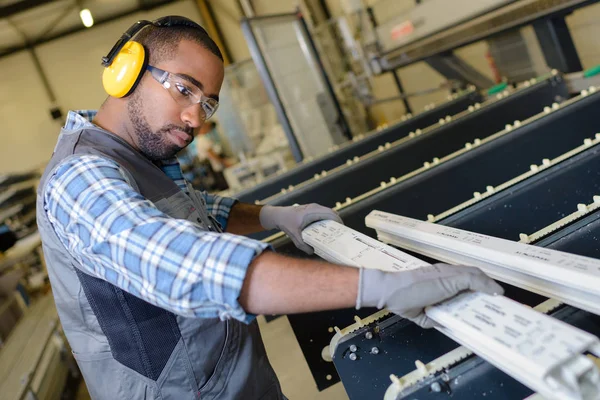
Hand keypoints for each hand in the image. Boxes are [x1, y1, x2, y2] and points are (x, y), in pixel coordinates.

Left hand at [260, 204, 342, 253]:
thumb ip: (303, 245)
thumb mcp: (294, 236)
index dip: (339, 222)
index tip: (343, 231)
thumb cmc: (286, 223)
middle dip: (338, 223)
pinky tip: (328, 229)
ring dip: (334, 221)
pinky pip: (324, 213)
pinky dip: (328, 219)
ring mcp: (314, 207)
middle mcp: (315, 207)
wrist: (278, 215)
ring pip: (329, 212)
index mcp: (312, 212)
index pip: (331, 214)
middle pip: (333, 213)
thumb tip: (313, 252)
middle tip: (341, 234)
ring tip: (336, 233)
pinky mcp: (313, 209)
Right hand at [357, 264, 503, 327]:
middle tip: (497, 300)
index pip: (463, 280)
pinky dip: (487, 286)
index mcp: (439, 280)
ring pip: (476, 275)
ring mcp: (449, 275)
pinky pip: (474, 280)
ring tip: (500, 298)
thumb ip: (435, 317)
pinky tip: (495, 294)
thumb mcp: (422, 315)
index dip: (476, 288)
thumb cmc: (402, 299)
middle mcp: (446, 274)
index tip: (485, 299)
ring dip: (489, 286)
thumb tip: (448, 324)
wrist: (391, 290)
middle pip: (473, 275)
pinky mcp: (451, 278)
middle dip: (486, 287)